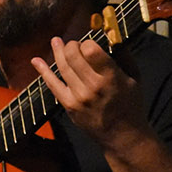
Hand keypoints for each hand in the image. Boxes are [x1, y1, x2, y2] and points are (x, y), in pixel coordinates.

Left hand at [33, 37, 148, 150]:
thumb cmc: (131, 105)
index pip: (91, 51)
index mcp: (112, 78)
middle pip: (73, 56)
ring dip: (57, 52)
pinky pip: (52, 84)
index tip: (89, 43)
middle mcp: (93, 87)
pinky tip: (37, 61)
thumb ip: (123, 56)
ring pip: (62, 67)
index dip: (87, 43)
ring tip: (56, 41)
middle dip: (71, 45)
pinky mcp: (68, 105)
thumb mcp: (134, 78)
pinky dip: (43, 71)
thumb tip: (111, 35)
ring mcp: (78, 97)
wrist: (123, 136)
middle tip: (73, 43)